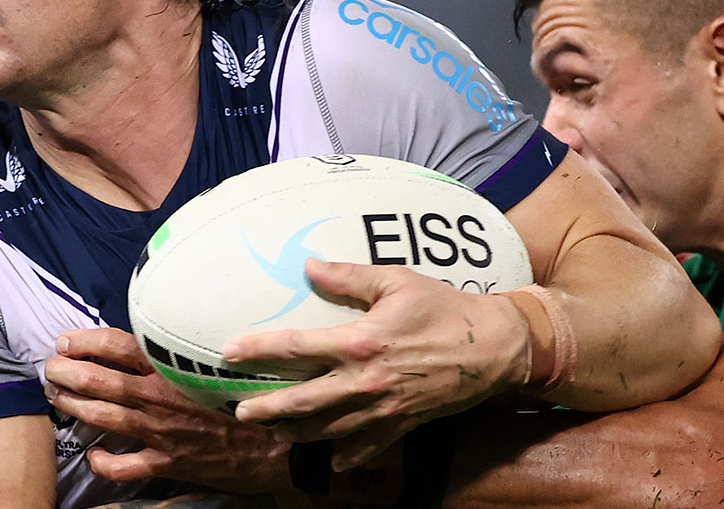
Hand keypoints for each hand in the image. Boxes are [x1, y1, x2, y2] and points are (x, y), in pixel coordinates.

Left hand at [43, 327, 290, 493]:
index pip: (117, 344)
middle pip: (100, 380)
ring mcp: (161, 433)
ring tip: (55, 398)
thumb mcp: (215, 361)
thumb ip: (181, 350)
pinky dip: (103, 460)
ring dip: (73, 407)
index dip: (85, 341)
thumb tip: (150, 334)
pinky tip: (93, 454)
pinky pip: (124, 465)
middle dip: (67, 372)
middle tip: (50, 368)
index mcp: (173, 366)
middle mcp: (161, 397)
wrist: (277, 442)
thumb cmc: (246, 395)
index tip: (66, 341)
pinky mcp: (167, 463)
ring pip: (103, 418)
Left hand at [223, 259, 530, 469]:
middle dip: (267, 410)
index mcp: (360, 341)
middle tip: (238, 412)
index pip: (297, 347)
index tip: (229, 351)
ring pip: (328, 430)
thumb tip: (309, 265)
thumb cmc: (444, 307)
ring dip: (296, 433)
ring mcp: (383, 408)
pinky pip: (367, 447)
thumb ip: (349, 276)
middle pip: (303, 402)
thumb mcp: (397, 281)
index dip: (259, 349)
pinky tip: (330, 458)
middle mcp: (365, 381)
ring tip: (271, 433)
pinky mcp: (402, 424)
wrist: (494, 346)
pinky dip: (346, 456)